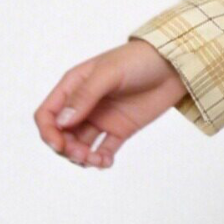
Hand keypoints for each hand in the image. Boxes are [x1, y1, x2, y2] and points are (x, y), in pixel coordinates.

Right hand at [35, 40, 188, 169]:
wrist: (175, 64)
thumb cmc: (140, 59)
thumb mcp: (109, 73)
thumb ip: (85, 96)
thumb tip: (62, 122)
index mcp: (74, 86)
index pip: (48, 113)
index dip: (48, 132)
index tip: (59, 145)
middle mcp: (84, 104)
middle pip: (62, 135)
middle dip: (67, 149)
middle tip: (83, 154)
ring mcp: (102, 118)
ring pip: (80, 145)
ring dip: (82, 158)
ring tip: (97, 161)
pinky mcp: (121, 129)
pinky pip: (104, 150)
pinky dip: (100, 160)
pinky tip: (106, 163)